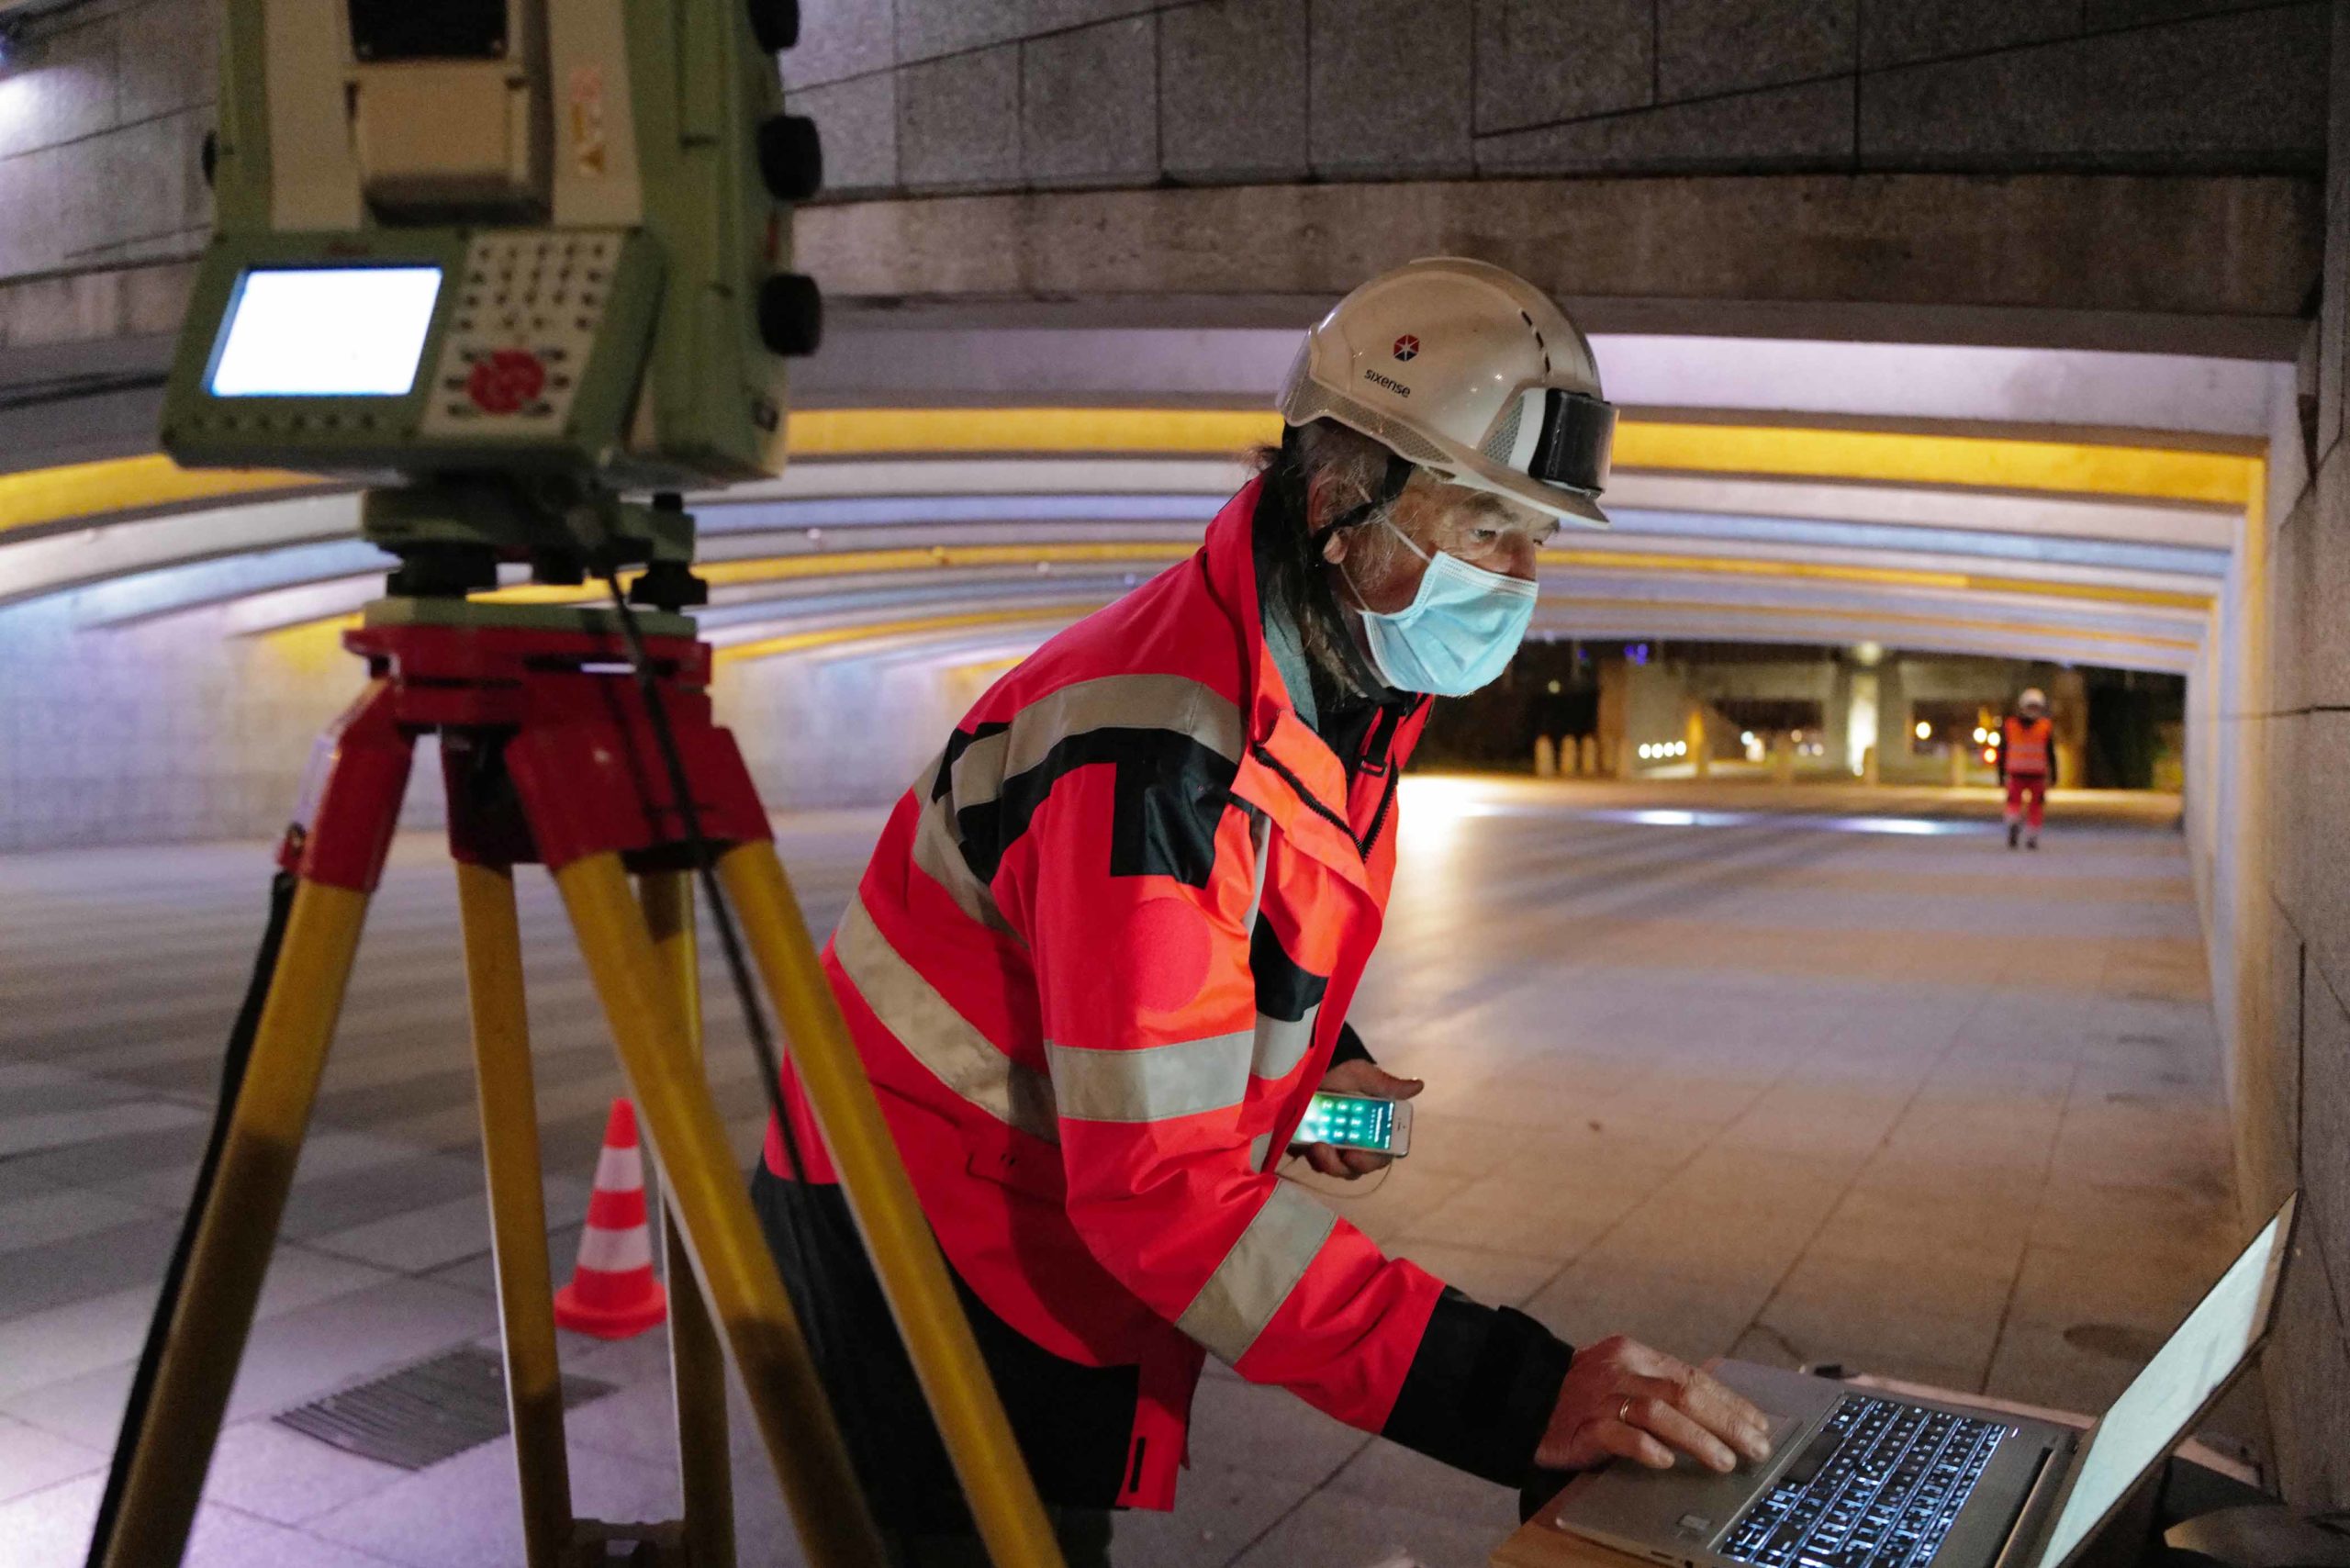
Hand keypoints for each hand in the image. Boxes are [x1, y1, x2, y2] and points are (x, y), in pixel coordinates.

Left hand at [1293, 1059, 1422, 1178]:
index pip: (1382, 1154)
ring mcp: (1335, 1149)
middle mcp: (1358, 1144)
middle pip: (1359, 1167)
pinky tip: (1308, 1144)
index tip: (1356, 1155)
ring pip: (1338, 1169)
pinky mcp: (1313, 1150)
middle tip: (1334, 1153)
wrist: (1308, 1070)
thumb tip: (1418, 1086)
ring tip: (1317, 1146)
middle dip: (1347, 1165)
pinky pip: (1317, 1164)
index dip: (1373, 1160)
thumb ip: (1386, 1085)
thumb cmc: (1341, 1073)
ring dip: (1329, 1163)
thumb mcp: (1361, 1075)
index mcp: (1374, 1129)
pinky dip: (1314, 1157)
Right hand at [1535, 1336, 1772, 1474]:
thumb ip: (1658, 1389)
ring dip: (1697, 1438)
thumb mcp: (1621, 1378)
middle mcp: (1620, 1369)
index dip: (1730, 1402)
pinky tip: (1665, 1461)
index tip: (1759, 1424)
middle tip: (1756, 1447)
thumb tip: (1715, 1414)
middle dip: (1727, 1422)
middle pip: (1684, 1392)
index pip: (1694, 1376)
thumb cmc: (1579, 1393)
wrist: (1522, 1396)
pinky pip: (1618, 1433)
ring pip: (1658, 1412)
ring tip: (1724, 1461)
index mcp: (1634, 1354)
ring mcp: (1601, 1396)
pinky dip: (1645, 1446)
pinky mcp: (1582, 1424)